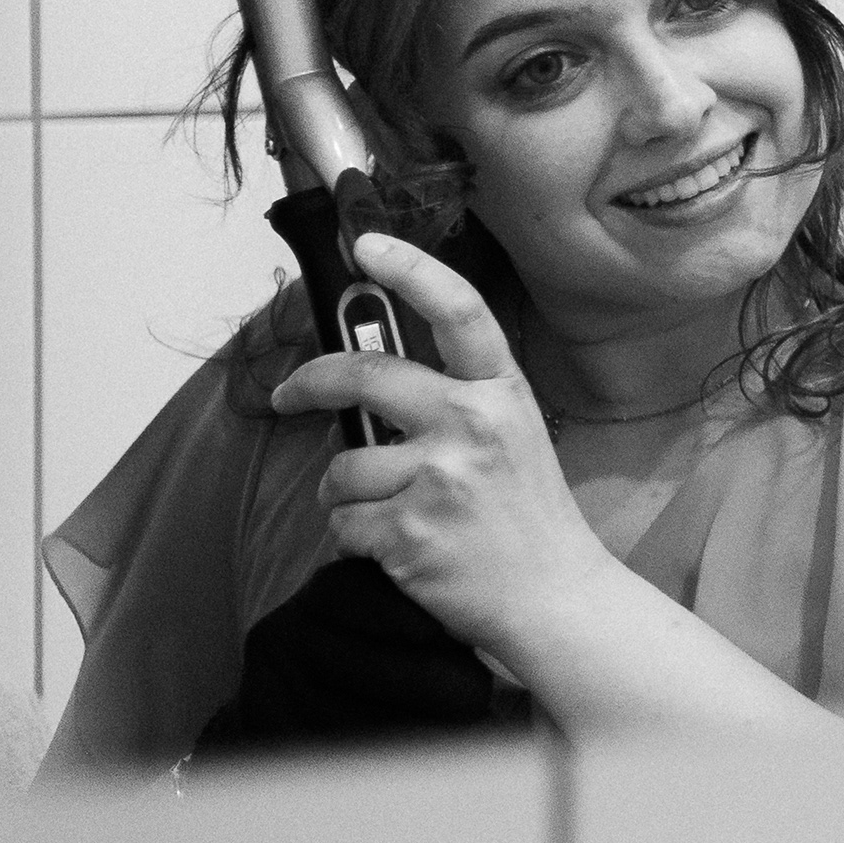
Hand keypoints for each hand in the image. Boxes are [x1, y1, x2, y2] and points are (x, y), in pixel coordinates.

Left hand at [264, 234, 615, 659]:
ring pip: (342, 469)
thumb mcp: (512, 436)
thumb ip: (452, 402)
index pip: (458, 311)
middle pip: (363, 378)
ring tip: (388, 511)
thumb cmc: (528, 516)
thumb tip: (366, 381)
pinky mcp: (409, 534)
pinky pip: (344, 524)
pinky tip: (398, 547)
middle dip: (309, 384)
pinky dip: (357, 539)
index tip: (368, 246)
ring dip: (344, 494)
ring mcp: (440, 479)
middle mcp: (472, 424)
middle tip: (288, 396)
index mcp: (500, 393)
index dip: (411, 269)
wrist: (555, 596)